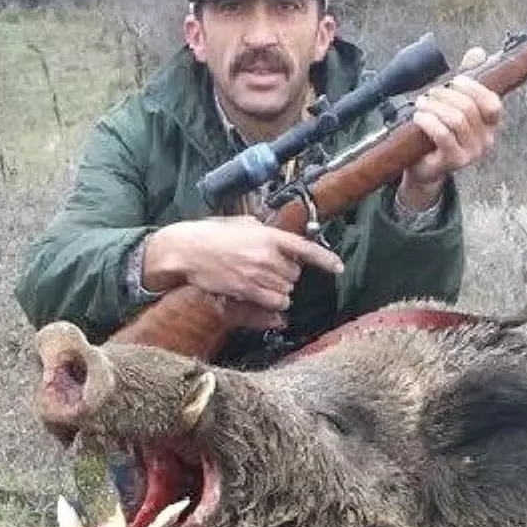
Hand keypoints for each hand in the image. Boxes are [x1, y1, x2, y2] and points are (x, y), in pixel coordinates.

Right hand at [143, 216, 342, 321]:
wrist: (187, 248)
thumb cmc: (213, 234)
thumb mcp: (244, 223)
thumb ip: (266, 233)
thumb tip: (282, 242)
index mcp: (269, 235)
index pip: (305, 249)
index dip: (325, 260)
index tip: (338, 268)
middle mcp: (267, 256)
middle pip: (295, 274)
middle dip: (287, 274)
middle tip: (268, 268)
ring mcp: (258, 274)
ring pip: (287, 291)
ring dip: (280, 289)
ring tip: (262, 280)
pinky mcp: (247, 290)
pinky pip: (275, 302)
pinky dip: (275, 302)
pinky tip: (265, 295)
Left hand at [398, 46, 501, 210]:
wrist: (422, 166)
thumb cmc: (438, 133)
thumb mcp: (452, 103)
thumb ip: (466, 79)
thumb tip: (479, 52)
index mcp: (490, 125)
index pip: (492, 103)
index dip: (474, 88)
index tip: (455, 80)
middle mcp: (486, 140)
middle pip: (469, 108)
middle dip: (446, 95)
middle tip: (429, 93)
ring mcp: (472, 153)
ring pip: (456, 120)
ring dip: (435, 107)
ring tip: (420, 104)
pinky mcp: (455, 162)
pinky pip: (444, 135)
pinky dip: (429, 122)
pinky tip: (419, 117)